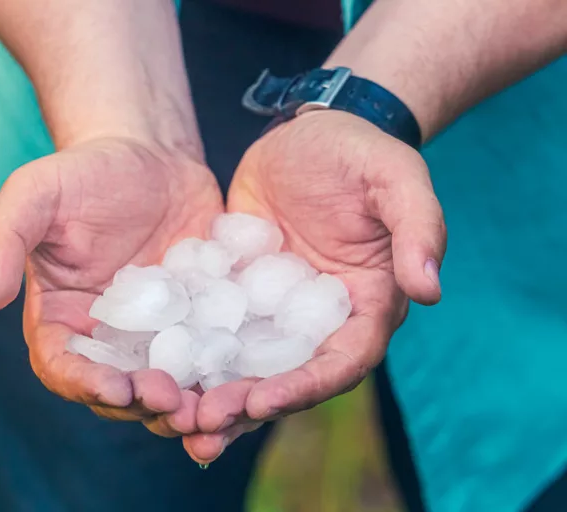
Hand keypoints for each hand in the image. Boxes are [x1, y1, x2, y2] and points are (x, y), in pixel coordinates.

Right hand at [0, 136, 222, 437]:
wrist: (150, 157)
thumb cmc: (84, 173)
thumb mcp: (36, 194)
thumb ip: (3, 241)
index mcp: (62, 319)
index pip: (64, 366)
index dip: (85, 384)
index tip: (115, 387)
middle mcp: (108, 338)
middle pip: (121, 389)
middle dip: (144, 404)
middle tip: (175, 403)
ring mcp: (157, 335)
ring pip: (169, 385)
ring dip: (188, 403)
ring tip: (212, 406)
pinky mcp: (199, 323)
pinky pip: (211, 355)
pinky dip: (225, 374)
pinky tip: (248, 378)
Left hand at [185, 111, 446, 463]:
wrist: (308, 132)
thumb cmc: (359, 152)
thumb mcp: (394, 178)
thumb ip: (418, 228)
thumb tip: (430, 290)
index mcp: (366, 304)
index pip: (343, 360)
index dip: (306, 386)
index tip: (262, 401)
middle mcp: (321, 319)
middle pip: (289, 376)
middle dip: (250, 405)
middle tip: (204, 427)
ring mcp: (276, 308)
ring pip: (248, 363)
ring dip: (216, 394)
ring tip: (177, 417)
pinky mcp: (240, 292)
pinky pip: (216, 327)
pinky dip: (192, 352)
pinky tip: (155, 368)